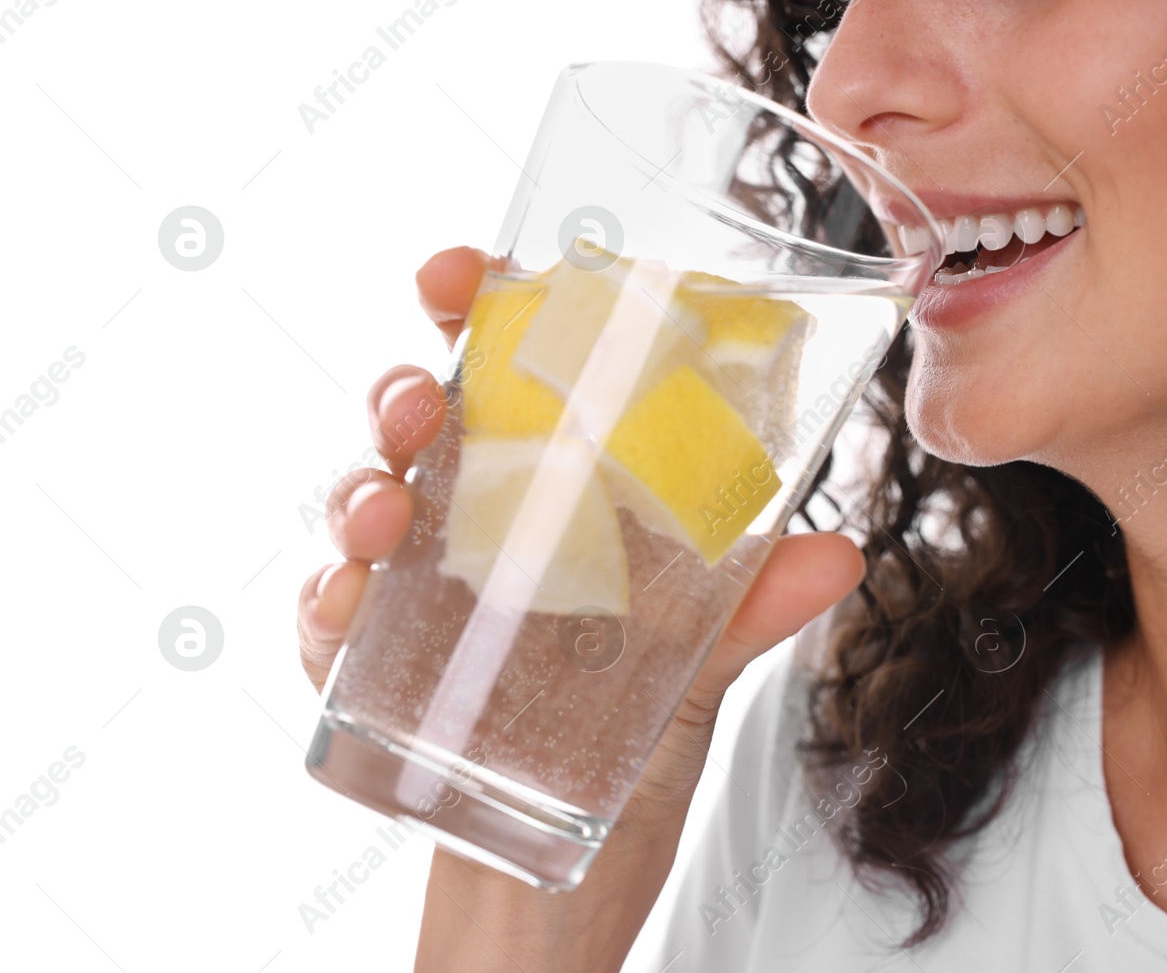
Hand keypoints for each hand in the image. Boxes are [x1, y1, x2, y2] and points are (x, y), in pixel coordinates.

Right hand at [295, 246, 864, 970]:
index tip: (476, 271)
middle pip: (424, 421)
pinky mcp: (368, 672)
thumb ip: (746, 612)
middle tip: (420, 394)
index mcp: (557, 502)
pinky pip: (328, 622)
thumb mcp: (694, 680)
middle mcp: (477, 531)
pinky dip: (327, 605)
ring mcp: (416, 596)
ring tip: (384, 505)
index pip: (516, 376)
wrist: (553, 894)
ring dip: (359, 487)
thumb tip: (839, 553)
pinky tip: (346, 607)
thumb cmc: (621, 758)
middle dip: (407, 384)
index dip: (488, 311)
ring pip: (363, 503)